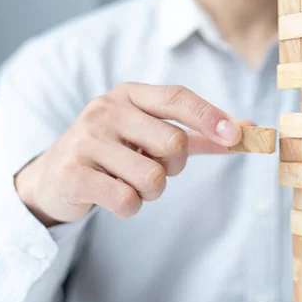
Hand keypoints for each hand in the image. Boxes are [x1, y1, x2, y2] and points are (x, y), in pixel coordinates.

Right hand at [14, 83, 243, 225]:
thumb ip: (198, 134)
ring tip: (130, 182)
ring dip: (151, 191)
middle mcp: (106, 110)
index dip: (209, 116)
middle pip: (173, 142)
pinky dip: (130, 206)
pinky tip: (111, 195)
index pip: (177, 97)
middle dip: (174, 166)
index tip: (236, 136)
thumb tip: (247, 131)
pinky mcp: (74, 174)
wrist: (54, 177)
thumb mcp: (152, 135)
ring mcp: (86, 141)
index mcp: (129, 95)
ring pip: (152, 177)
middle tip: (153, 167)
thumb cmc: (115, 152)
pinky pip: (127, 200)